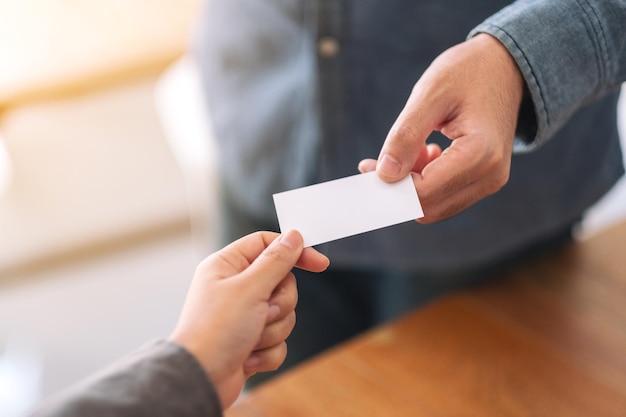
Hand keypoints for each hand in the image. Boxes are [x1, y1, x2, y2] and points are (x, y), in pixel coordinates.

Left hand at [169, 230, 328, 408]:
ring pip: (283, 313)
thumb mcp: (250, 288)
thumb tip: (293, 237)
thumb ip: (276, 260)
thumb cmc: (215, 331)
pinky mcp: (250, 340)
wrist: (201, 380)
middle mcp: (234, 287)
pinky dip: (268, 350)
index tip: (319, 264)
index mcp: (227, 266)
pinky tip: (249, 357)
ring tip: (251, 338)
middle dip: (279, 303)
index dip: (293, 252)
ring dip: (273, 329)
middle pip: (281, 282)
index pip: (267, 244)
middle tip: (264, 312)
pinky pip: (279, 339)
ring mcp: (243, 315)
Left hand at [358, 34, 523, 222]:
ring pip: (435, 207)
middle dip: (398, 190)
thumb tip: (385, 174)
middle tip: (376, 162)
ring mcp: (490, 181)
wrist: (504, 66)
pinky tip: (423, 153)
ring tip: (408, 150)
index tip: (366, 167)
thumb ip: (406, 135)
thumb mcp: (430, 94)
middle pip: (428, 207)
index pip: (424, 191)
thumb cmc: (468, 72)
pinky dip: (424, 183)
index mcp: (481, 153)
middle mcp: (490, 175)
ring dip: (411, 186)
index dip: (390, 185)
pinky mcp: (484, 181)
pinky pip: (445, 197)